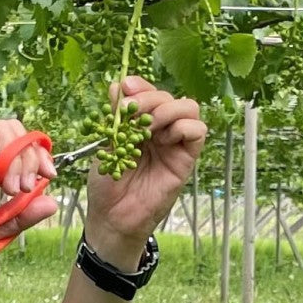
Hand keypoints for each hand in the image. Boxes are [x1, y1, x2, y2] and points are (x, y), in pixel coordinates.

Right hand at [0, 120, 57, 269]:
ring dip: (14, 160)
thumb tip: (51, 202)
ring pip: (0, 130)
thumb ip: (21, 214)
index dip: (36, 153)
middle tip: (25, 187)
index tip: (47, 176)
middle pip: (12, 128)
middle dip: (29, 156)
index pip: (15, 141)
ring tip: (9, 189)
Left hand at [85, 76, 205, 270]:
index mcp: (139, 124)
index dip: (140, 86)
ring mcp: (174, 143)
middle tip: (133, 110)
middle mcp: (160, 130)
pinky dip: (182, 127)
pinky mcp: (186, 159)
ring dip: (167, 110)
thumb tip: (117, 85)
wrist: (112, 217)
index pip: (149, 93)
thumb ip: (114, 118)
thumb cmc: (107, 184)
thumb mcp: (105, 145)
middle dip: (150, 98)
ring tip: (148, 126)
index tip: (126, 88)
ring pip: (189, 108)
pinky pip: (197, 131)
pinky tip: (163, 138)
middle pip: (169, 96)